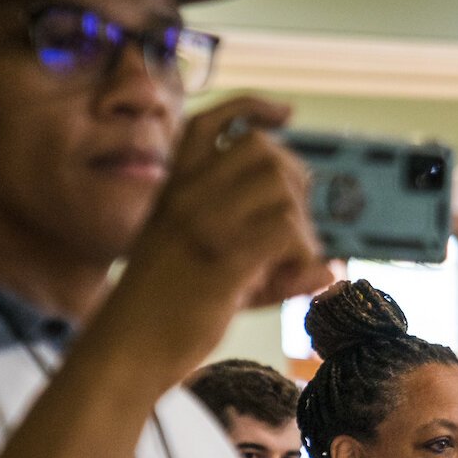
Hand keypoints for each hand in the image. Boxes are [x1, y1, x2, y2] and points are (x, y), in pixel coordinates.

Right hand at [102, 98, 329, 382]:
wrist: (128, 348)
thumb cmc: (168, 311)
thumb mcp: (210, 270)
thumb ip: (266, 261)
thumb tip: (329, 268)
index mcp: (175, 190)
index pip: (209, 124)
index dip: (252, 108)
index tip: (286, 114)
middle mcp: (187, 197)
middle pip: (262, 150)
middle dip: (296, 184)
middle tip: (298, 229)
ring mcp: (204, 225)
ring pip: (281, 191)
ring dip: (303, 229)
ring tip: (293, 267)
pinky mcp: (223, 259)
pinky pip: (287, 234)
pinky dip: (305, 257)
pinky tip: (299, 282)